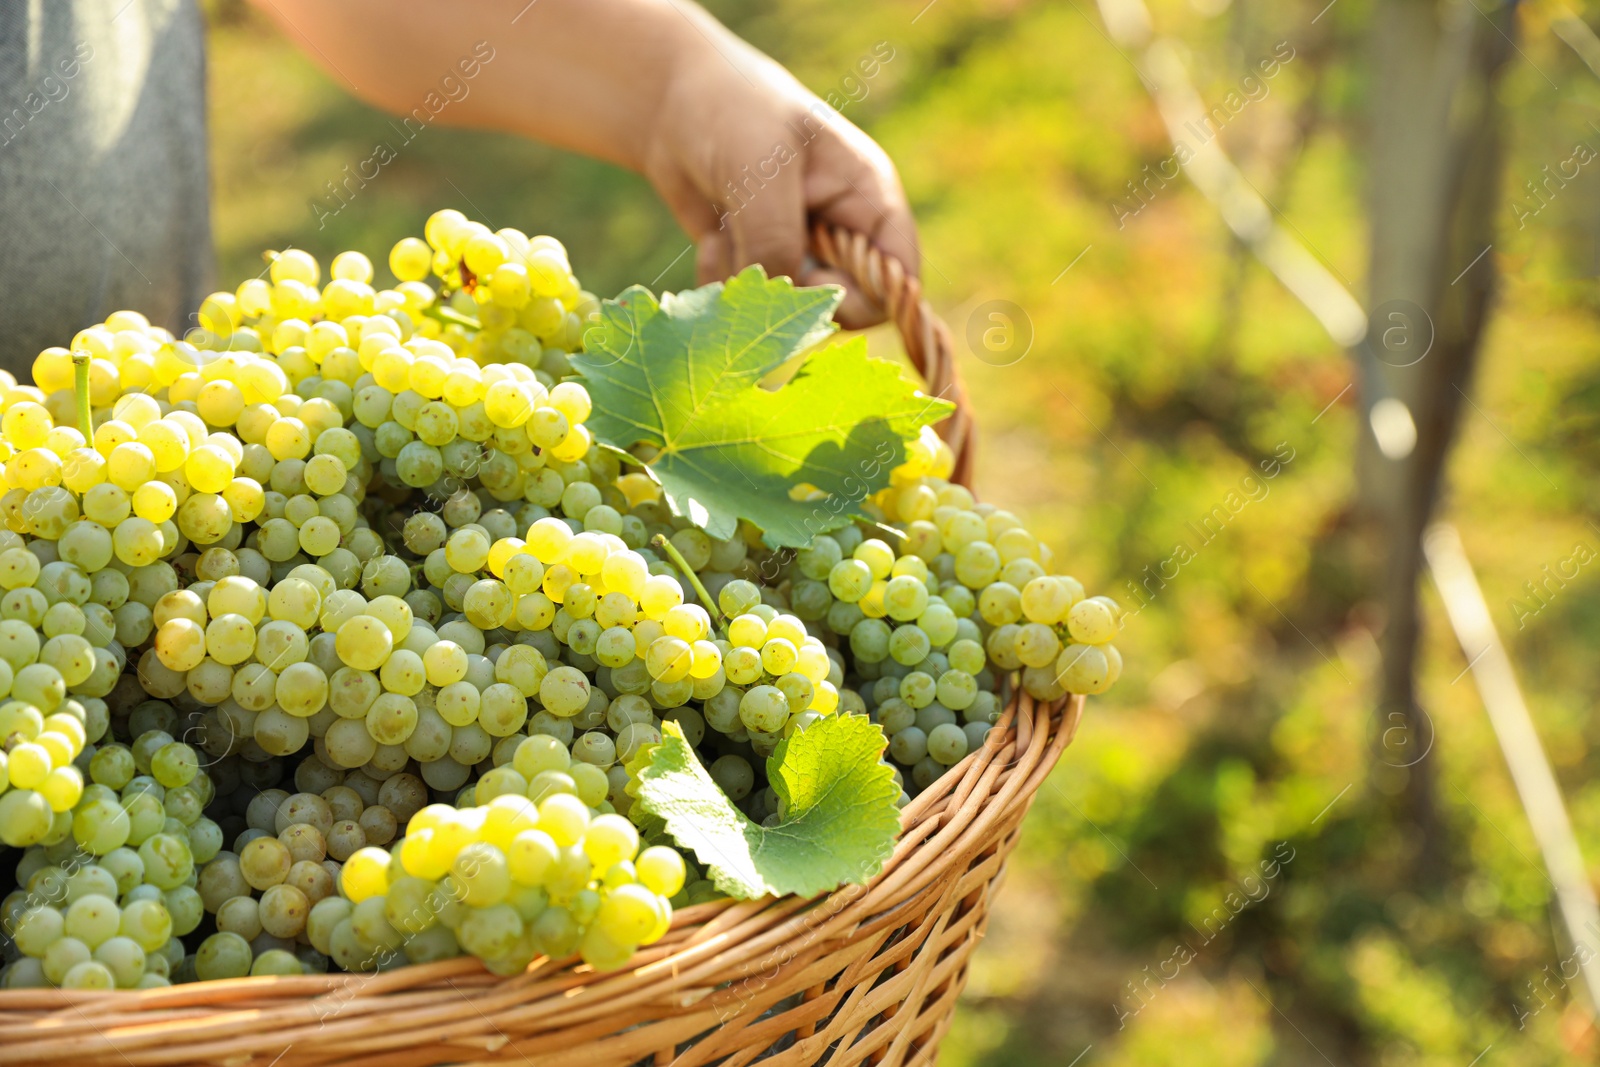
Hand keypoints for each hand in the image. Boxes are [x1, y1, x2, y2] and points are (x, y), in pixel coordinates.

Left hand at [639, 19, 917, 327]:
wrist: (672, 99)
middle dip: (795, 295)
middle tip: (755, 257)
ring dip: (751, 284)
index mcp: (870, 201)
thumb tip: (780, 307)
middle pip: (845, 306)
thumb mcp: (760, 170)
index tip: (811, 278)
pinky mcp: (760, 262)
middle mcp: (844, 233)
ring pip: (791, 311)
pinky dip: (725, 283)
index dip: (865, 298)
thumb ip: (778, 241)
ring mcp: (801, 250)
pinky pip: (752, 304)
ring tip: (725, 234)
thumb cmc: (732, 112)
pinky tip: (710, 242)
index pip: (897, 281)